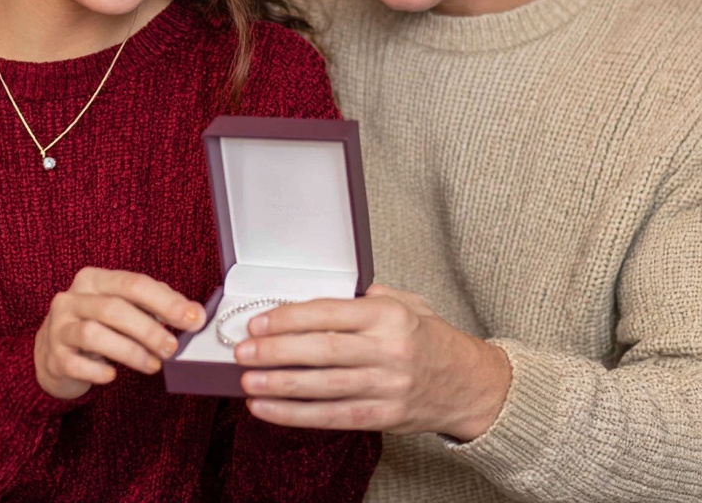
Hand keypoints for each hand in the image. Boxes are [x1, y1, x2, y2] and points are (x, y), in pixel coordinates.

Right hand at [34, 267, 204, 399]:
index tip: (192, 317)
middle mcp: (73, 298)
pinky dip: (97, 370)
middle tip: (173, 347)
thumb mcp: (122, 307)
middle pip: (114, 307)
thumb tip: (194, 313)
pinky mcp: (53, 356)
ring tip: (153, 365)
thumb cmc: (96, 325)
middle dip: (149, 329)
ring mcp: (59, 326)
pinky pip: (75, 363)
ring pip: (94, 333)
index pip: (133, 283)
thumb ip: (155, 306)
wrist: (51, 352)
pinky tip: (113, 375)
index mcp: (94, 279)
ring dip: (130, 351)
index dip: (165, 301)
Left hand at [234, 284, 511, 439]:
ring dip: (280, 385)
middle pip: (322, 350)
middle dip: (277, 351)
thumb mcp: (405, 302)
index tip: (259, 322)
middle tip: (243, 351)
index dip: (289, 318)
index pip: (329, 313)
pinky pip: (333, 417)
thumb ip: (362, 296)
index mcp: (388, 315)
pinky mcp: (385, 416)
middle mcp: (388, 350)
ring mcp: (387, 386)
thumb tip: (312, 297)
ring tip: (247, 380)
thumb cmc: (430, 339)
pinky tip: (268, 409)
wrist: (470, 384)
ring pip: (324, 386)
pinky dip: (296, 415)